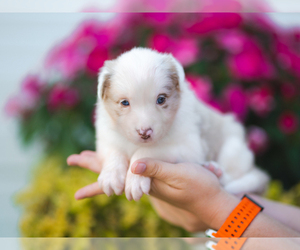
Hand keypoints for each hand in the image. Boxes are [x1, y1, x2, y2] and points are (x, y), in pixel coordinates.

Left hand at [67, 151, 237, 229]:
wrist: (212, 199)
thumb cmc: (199, 188)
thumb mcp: (179, 175)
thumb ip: (156, 170)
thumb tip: (132, 165)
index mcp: (146, 184)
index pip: (116, 183)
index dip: (96, 185)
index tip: (76, 193)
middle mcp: (144, 183)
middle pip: (114, 175)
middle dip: (94, 166)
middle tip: (74, 159)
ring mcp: (151, 180)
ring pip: (122, 171)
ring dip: (106, 164)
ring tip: (91, 158)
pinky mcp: (160, 177)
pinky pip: (135, 170)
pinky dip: (124, 164)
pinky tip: (122, 163)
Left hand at [130, 158, 238, 229]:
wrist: (217, 202)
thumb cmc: (199, 187)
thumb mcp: (176, 174)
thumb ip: (156, 169)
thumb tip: (133, 165)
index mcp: (152, 185)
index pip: (138, 167)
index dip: (148, 154)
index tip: (168, 154)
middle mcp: (155, 185)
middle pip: (152, 162)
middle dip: (171, 156)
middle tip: (194, 165)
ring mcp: (165, 182)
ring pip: (166, 162)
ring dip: (183, 160)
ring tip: (203, 168)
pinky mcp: (174, 179)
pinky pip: (175, 166)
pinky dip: (187, 164)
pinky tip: (203, 169)